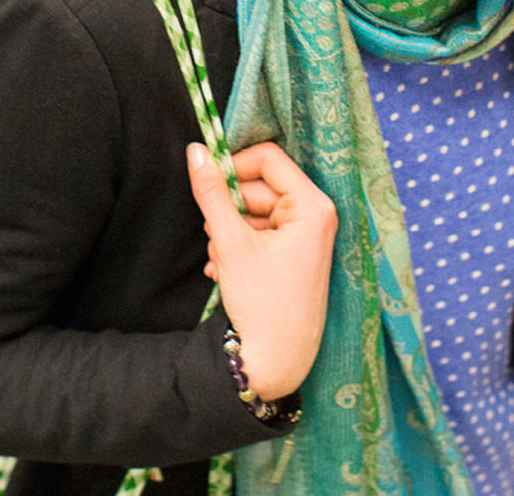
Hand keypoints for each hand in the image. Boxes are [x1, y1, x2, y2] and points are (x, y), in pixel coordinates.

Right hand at [186, 140, 335, 400]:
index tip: (206, 183)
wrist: (274, 362)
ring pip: (256, 213)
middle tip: (213, 237)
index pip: (268, 158)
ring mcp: (308, 238)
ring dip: (229, 232)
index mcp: (312, 206)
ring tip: (220, 261)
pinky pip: (263, 234)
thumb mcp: (229, 241)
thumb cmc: (260, 302)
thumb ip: (211, 192)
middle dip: (229, 210)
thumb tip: (195, 151)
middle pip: (260, 187)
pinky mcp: (297, 256)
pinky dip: (239, 247)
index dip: (233, 165)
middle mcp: (317, 216)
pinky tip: (224, 270)